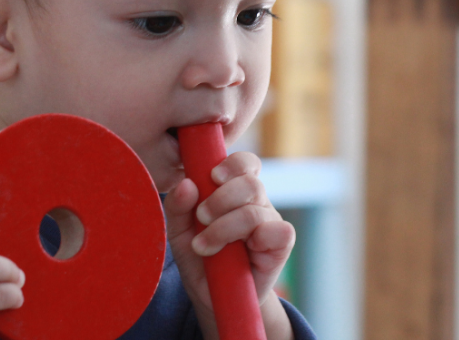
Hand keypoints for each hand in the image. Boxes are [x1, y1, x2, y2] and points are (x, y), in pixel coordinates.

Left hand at [163, 151, 295, 339]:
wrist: (211, 295)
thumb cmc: (197, 254)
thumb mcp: (178, 229)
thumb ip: (178, 206)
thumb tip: (187, 183)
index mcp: (233, 189)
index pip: (244, 163)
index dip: (231, 164)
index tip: (212, 176)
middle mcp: (255, 202)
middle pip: (250, 183)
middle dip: (220, 199)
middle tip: (201, 218)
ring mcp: (270, 223)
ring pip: (255, 211)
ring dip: (224, 228)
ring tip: (203, 246)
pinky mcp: (281, 247)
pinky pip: (280, 232)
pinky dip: (257, 239)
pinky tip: (239, 252)